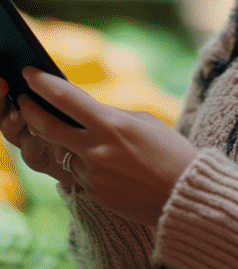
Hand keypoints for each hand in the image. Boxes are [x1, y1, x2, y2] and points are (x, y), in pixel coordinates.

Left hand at [13, 68, 197, 226]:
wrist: (184, 196)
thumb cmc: (172, 153)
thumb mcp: (146, 123)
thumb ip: (112, 116)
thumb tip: (86, 112)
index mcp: (112, 124)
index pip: (66, 98)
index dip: (42, 83)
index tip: (29, 73)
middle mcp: (94, 149)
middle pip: (46, 126)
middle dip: (30, 111)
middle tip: (23, 102)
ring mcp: (89, 173)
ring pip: (61, 152)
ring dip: (64, 143)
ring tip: (78, 136)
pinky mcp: (90, 193)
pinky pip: (77, 173)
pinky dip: (85, 166)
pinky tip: (110, 167)